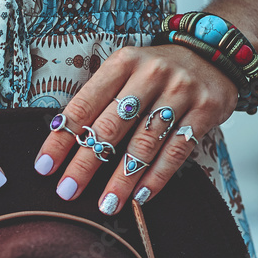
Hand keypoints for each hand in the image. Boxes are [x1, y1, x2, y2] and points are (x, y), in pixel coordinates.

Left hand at [32, 44, 237, 213]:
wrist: (213, 53)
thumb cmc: (156, 71)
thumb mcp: (126, 71)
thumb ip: (101, 99)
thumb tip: (64, 141)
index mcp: (123, 62)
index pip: (84, 104)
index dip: (62, 138)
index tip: (44, 167)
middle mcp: (150, 74)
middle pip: (111, 126)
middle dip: (85, 163)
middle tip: (67, 191)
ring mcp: (180, 91)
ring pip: (145, 143)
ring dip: (122, 178)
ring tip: (106, 204)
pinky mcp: (206, 109)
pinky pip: (177, 150)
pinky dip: (157, 177)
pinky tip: (141, 197)